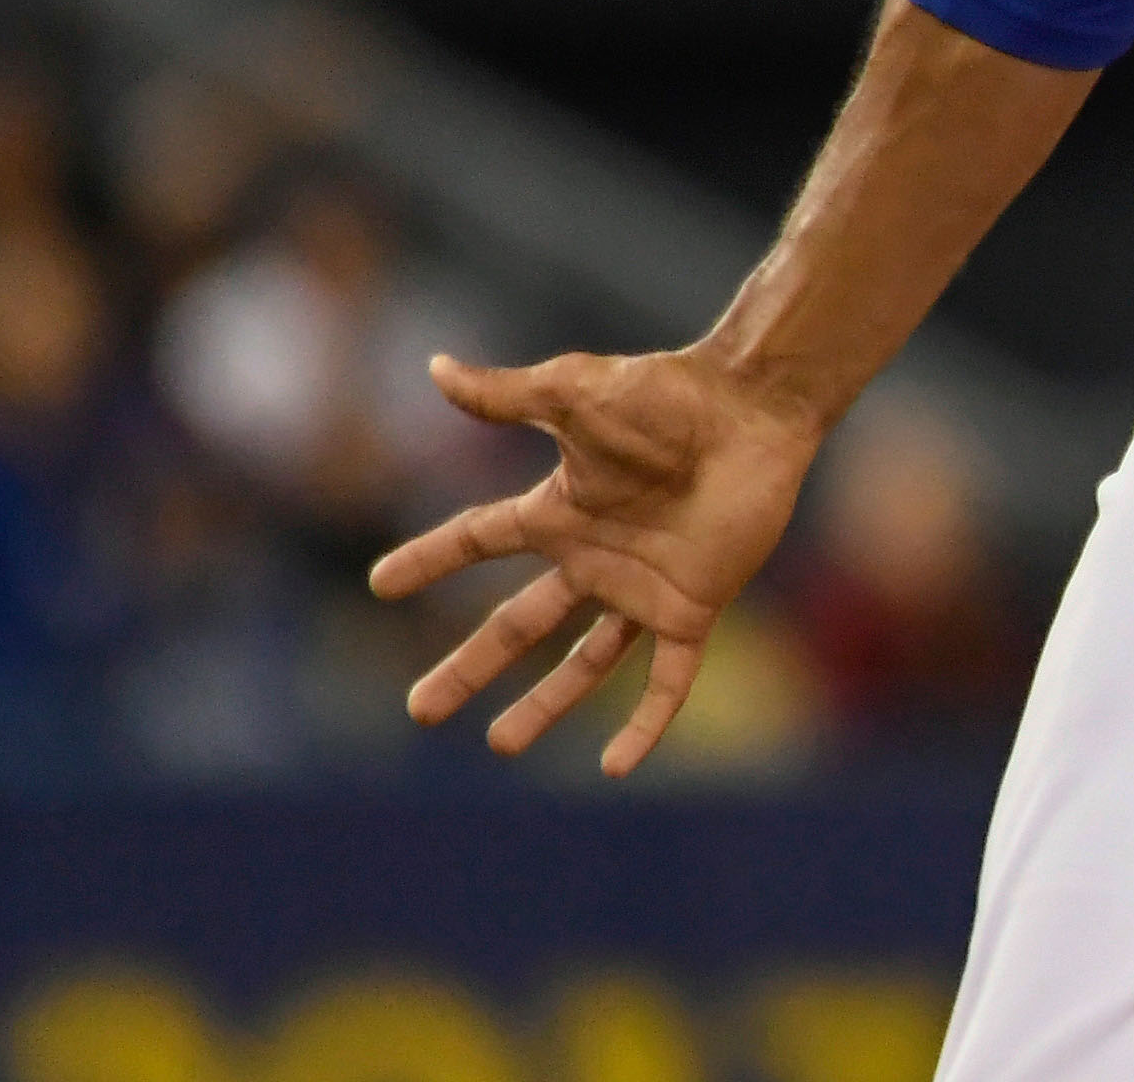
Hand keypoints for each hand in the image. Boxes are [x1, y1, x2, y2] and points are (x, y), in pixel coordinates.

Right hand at [368, 345, 823, 774]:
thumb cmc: (668, 394)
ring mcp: (643, 586)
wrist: (753, 409)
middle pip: (518, 624)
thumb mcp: (576, 392)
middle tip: (419, 711)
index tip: (380, 584)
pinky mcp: (694, 606)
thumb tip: (434, 367)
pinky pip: (667, 679)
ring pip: (584, 662)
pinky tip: (616, 767)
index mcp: (561, 509)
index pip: (478, 539)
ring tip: (499, 746)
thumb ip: (506, 395)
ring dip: (544, 704)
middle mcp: (596, 555)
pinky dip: (645, 723)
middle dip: (469, 667)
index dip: (431, 559)